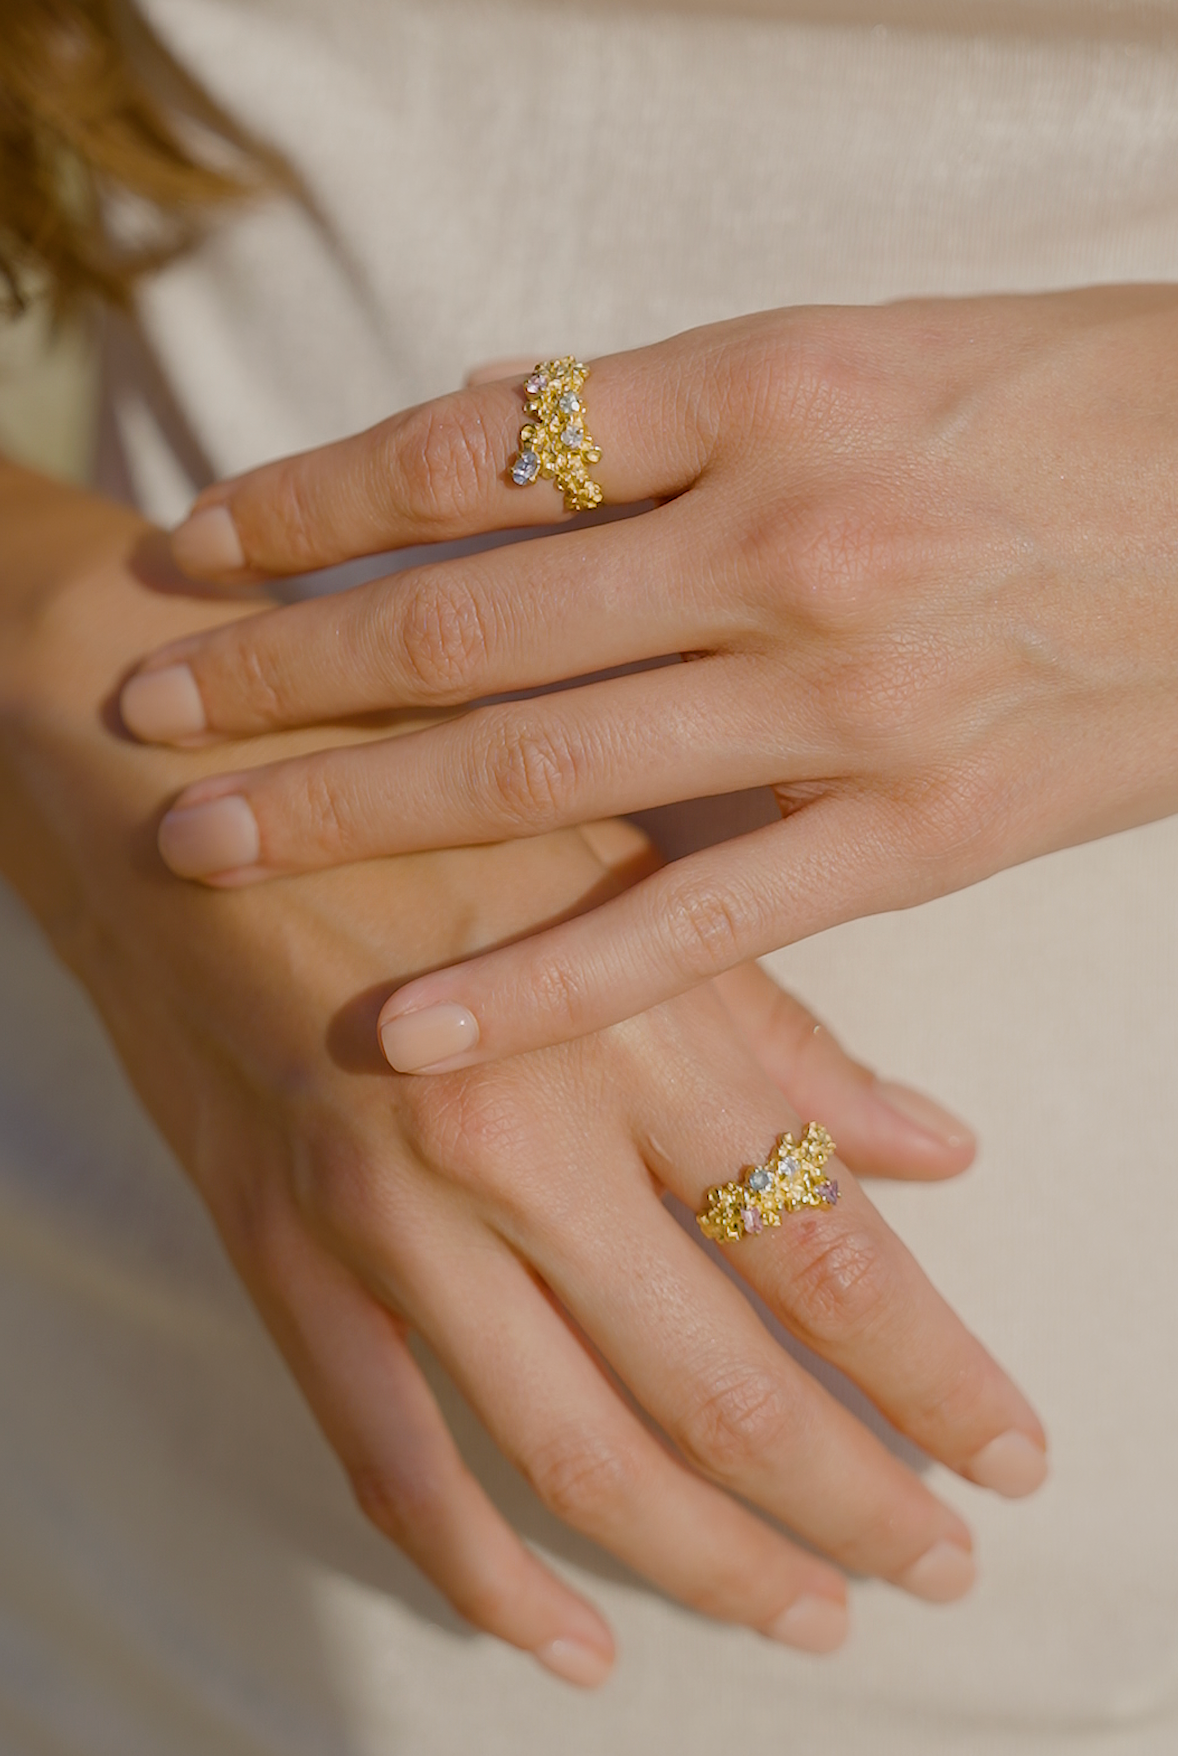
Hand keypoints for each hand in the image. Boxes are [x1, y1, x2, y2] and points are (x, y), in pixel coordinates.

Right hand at [4, 471, 1045, 1683]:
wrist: (169, 781)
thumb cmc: (419, 797)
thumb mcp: (622, 871)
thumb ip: (775, 1029)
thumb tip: (937, 1149)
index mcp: (627, 1022)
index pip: (822, 1248)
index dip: (931, 1373)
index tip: (1007, 1454)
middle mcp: (517, 1133)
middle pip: (722, 1381)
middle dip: (851, 1500)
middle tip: (940, 1570)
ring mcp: (384, 1209)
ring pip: (573, 1449)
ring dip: (706, 1560)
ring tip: (806, 1619)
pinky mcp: (278, 1248)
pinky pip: (387, 1455)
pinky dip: (485, 1571)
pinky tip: (572, 1639)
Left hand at [121, 288, 1177, 1067]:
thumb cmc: (1071, 408)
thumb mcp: (867, 350)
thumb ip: (674, 413)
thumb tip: (486, 437)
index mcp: (763, 387)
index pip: (467, 448)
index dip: (308, 502)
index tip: (195, 549)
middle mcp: (780, 534)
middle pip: (465, 620)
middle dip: (278, 675)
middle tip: (142, 716)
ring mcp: (844, 691)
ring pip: (542, 768)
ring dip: (352, 813)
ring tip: (210, 850)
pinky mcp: (914, 829)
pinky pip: (693, 920)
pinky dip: (539, 979)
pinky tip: (413, 1024)